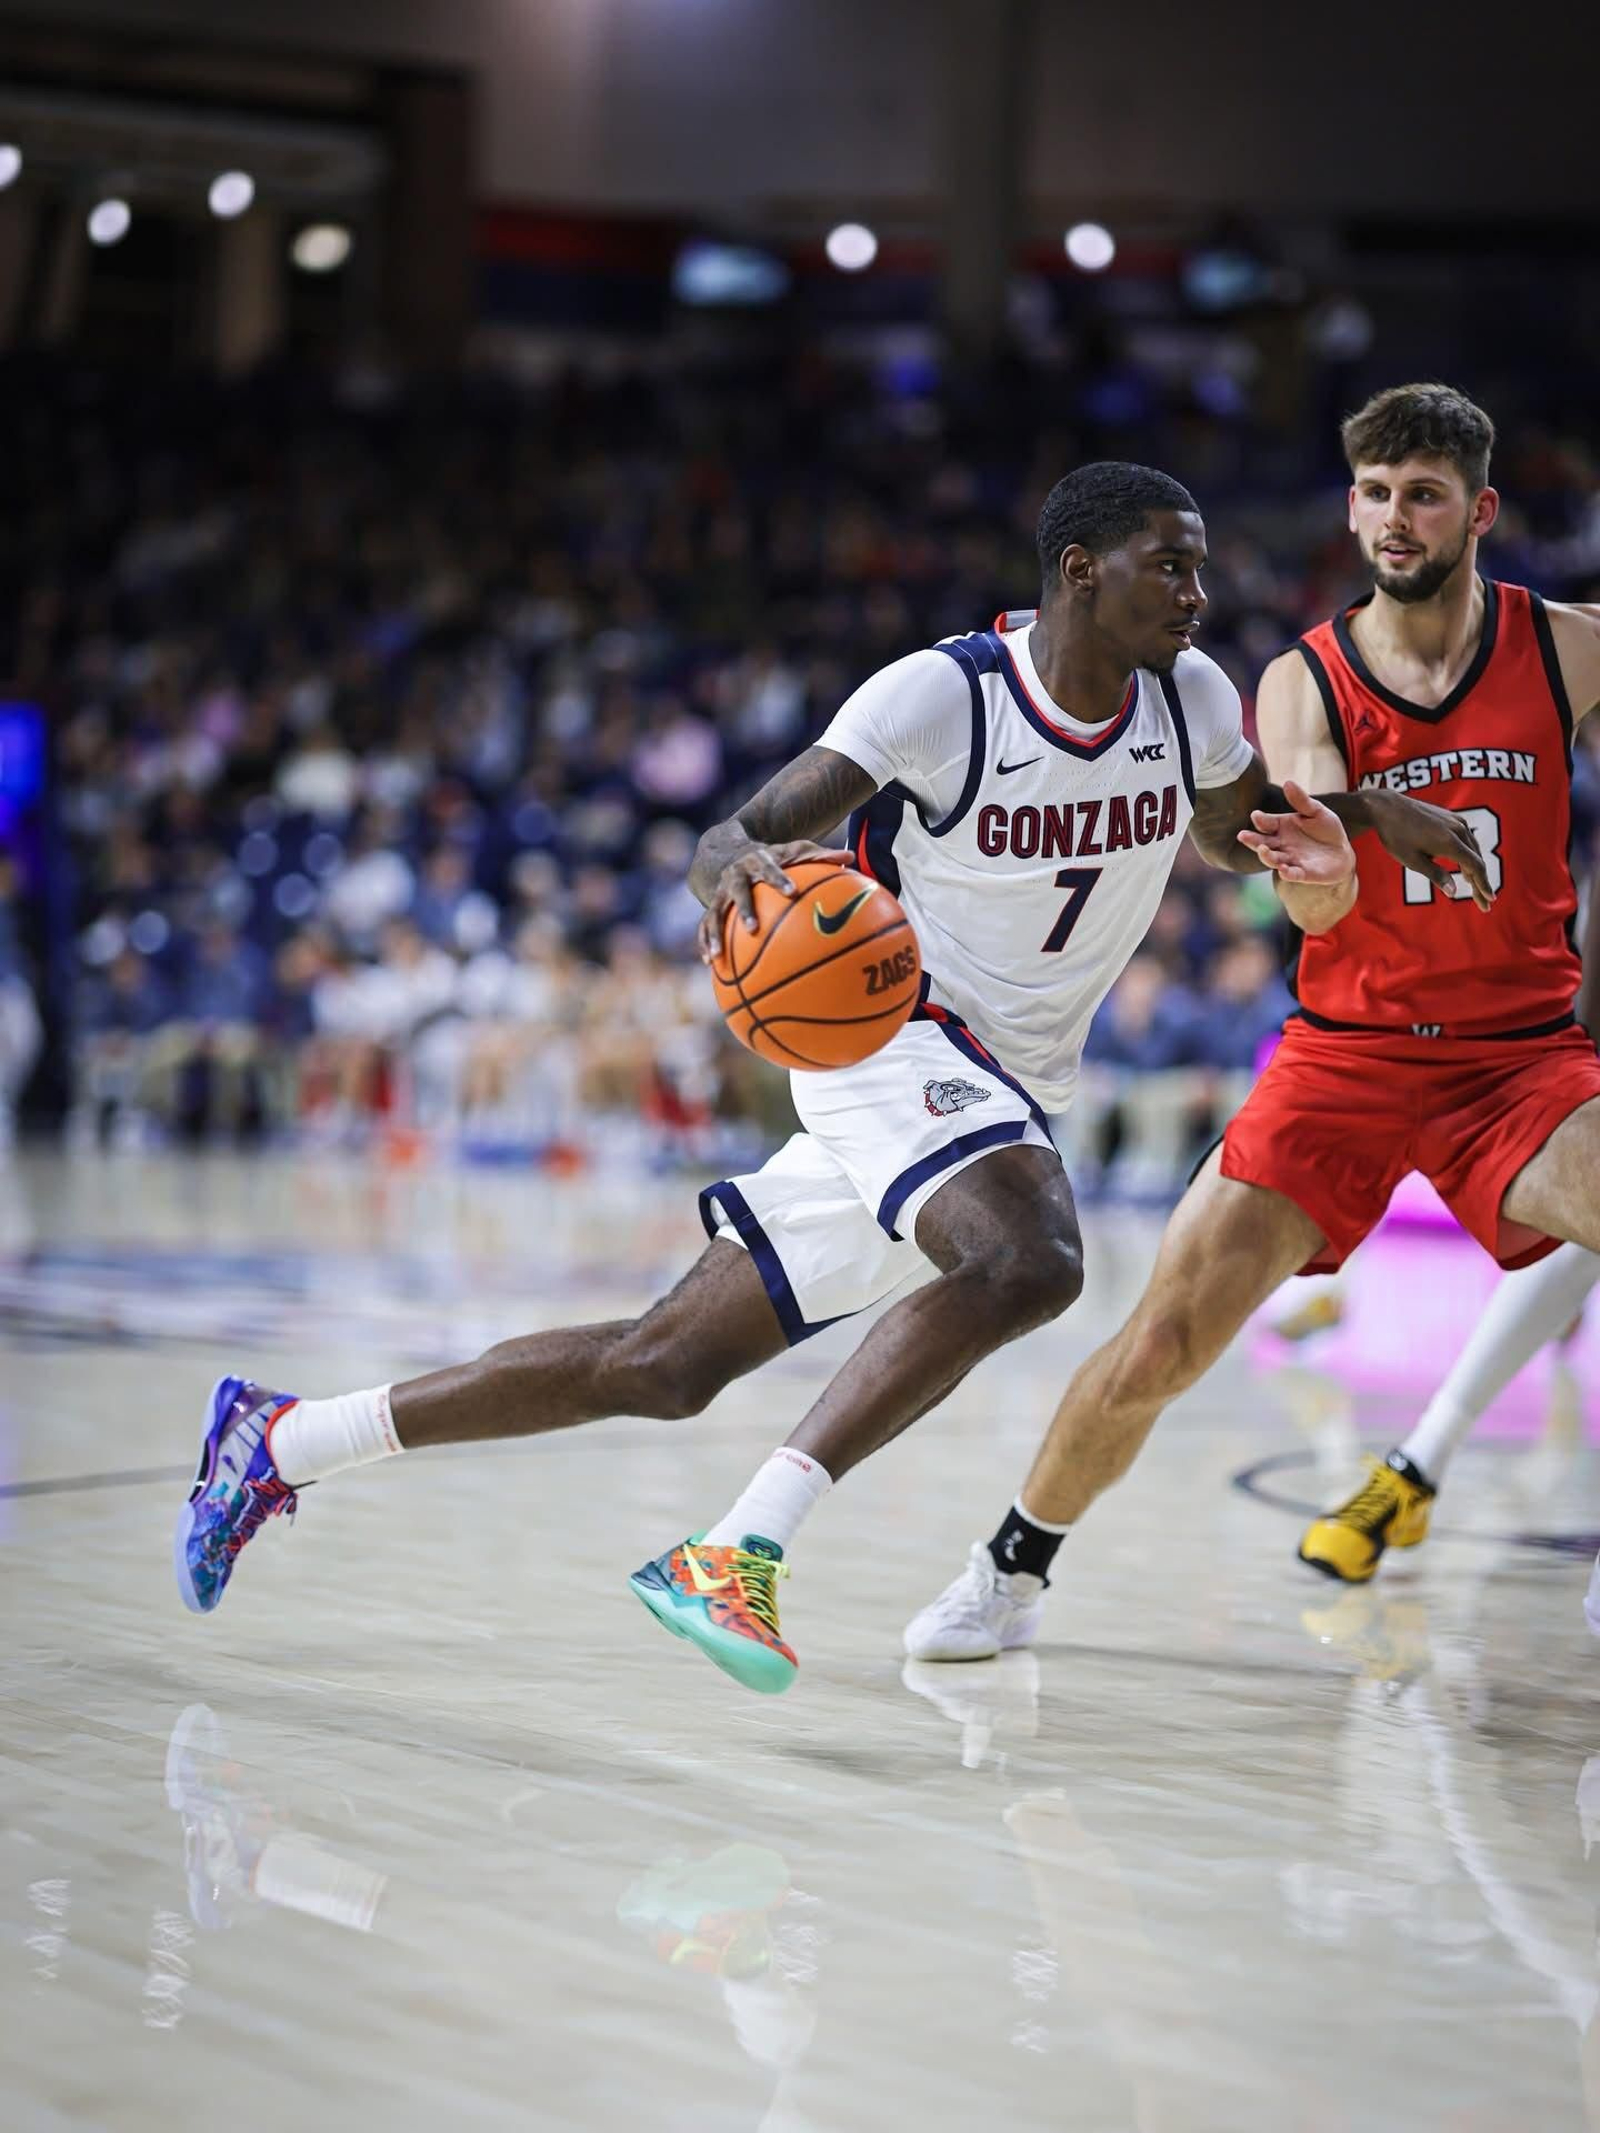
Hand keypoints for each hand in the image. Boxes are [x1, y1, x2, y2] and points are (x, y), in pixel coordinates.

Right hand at [697, 841, 844, 960]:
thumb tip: (851, 857)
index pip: (770, 868)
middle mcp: (736, 875)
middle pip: (738, 892)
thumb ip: (820, 855)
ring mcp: (721, 891)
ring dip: (713, 933)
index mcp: (758, 860)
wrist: (728, 849)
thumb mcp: (793, 851)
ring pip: (714, 912)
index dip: (779, 879)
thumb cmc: (772, 856)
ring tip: (716, 955)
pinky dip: (705, 942)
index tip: (791, 892)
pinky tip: (710, 963)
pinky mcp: (712, 905)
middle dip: (743, 909)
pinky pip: (705, 925)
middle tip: (752, 928)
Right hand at [1236, 781, 1355, 885]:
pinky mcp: (1303, 873)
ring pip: (1273, 860)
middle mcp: (1282, 845)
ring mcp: (1291, 860)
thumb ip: (1302, 801)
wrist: (1342, 853)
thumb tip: (1288, 782)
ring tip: (1263, 849)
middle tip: (1242, 835)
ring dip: (1267, 856)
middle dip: (1253, 840)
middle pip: (1262, 843)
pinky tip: (1283, 870)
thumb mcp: (1317, 811)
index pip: (1266, 823)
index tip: (1256, 816)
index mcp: (1282, 827)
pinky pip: (1292, 874)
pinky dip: (1287, 873)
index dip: (1260, 820)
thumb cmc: (1327, 830)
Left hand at [1365, 791, 1492, 910]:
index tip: (1489, 900)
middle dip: (1480, 882)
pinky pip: (1467, 839)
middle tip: (1483, 902)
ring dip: (1476, 869)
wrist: (1387, 807)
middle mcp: (1458, 830)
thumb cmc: (1396, 836)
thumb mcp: (1412, 860)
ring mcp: (1456, 821)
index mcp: (1450, 842)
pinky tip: (1465, 866)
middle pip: (1477, 860)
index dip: (1483, 885)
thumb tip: (1454, 892)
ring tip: (1475, 888)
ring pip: (1474, 849)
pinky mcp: (1452, 817)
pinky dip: (1469, 855)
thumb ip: (1435, 875)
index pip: (1475, 867)